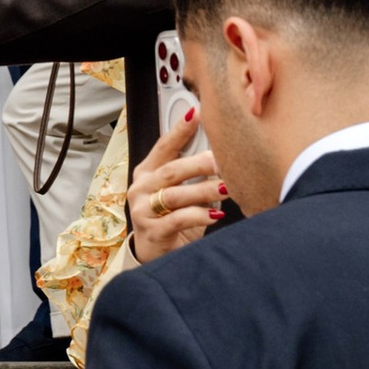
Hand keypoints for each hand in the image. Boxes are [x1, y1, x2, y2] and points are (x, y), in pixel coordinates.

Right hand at [126, 104, 225, 262]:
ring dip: (204, 190)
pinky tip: (215, 214)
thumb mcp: (181, 193)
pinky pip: (178, 219)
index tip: (196, 112)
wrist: (157, 256)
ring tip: (226, 187)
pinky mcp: (152, 231)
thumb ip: (193, 176)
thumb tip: (222, 155)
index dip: (180, 129)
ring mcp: (143, 210)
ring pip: (176, 194)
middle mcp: (141, 188)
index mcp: (147, 173)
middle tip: (224, 161)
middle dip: (200, 163)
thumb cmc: (173, 220)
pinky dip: (199, 215)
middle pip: (172, 170)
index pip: (164, 146)